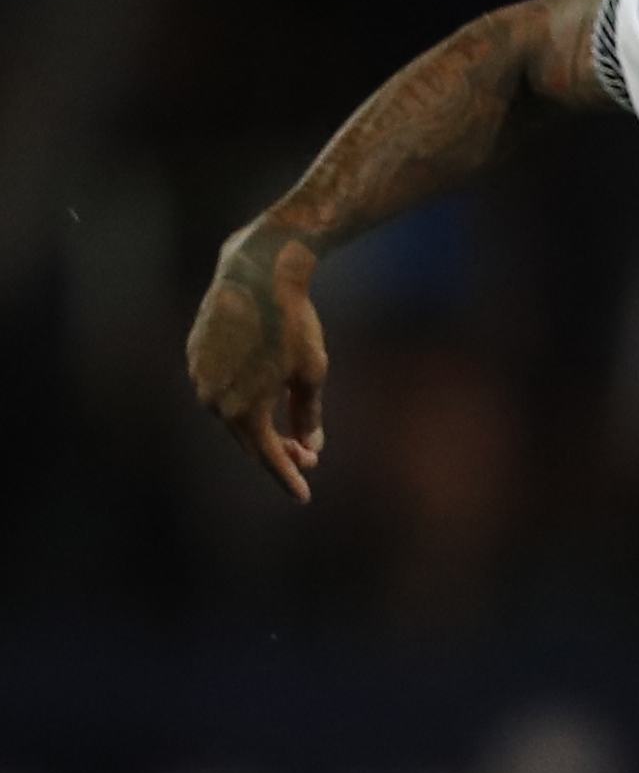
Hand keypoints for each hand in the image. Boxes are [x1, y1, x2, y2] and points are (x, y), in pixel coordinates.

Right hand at [187, 223, 328, 501]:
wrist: (257, 275)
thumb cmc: (293, 325)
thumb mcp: (311, 374)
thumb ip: (307, 414)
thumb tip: (310, 446)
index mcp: (243, 410)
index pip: (268, 456)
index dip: (288, 477)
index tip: (303, 497)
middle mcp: (212, 399)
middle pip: (248, 438)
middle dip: (277, 452)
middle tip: (306, 459)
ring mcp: (199, 376)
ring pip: (231, 414)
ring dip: (258, 425)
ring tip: (288, 432)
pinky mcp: (194, 355)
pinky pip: (219, 387)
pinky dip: (241, 398)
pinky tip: (261, 398)